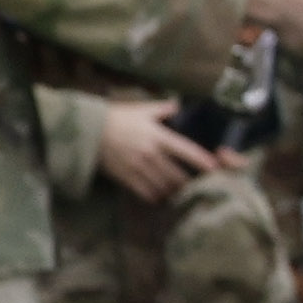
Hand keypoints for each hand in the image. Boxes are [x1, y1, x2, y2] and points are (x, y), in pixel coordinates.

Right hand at [91, 100, 220, 201]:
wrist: (88, 130)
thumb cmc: (116, 117)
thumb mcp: (141, 109)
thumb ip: (163, 109)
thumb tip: (178, 105)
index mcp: (158, 135)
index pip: (186, 151)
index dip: (202, 161)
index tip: (215, 168)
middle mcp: (150, 154)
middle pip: (177, 175)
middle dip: (188, 183)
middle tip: (196, 185)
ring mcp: (138, 168)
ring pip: (164, 187)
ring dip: (173, 191)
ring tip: (179, 192)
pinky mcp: (126, 178)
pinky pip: (147, 194)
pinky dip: (156, 197)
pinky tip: (160, 195)